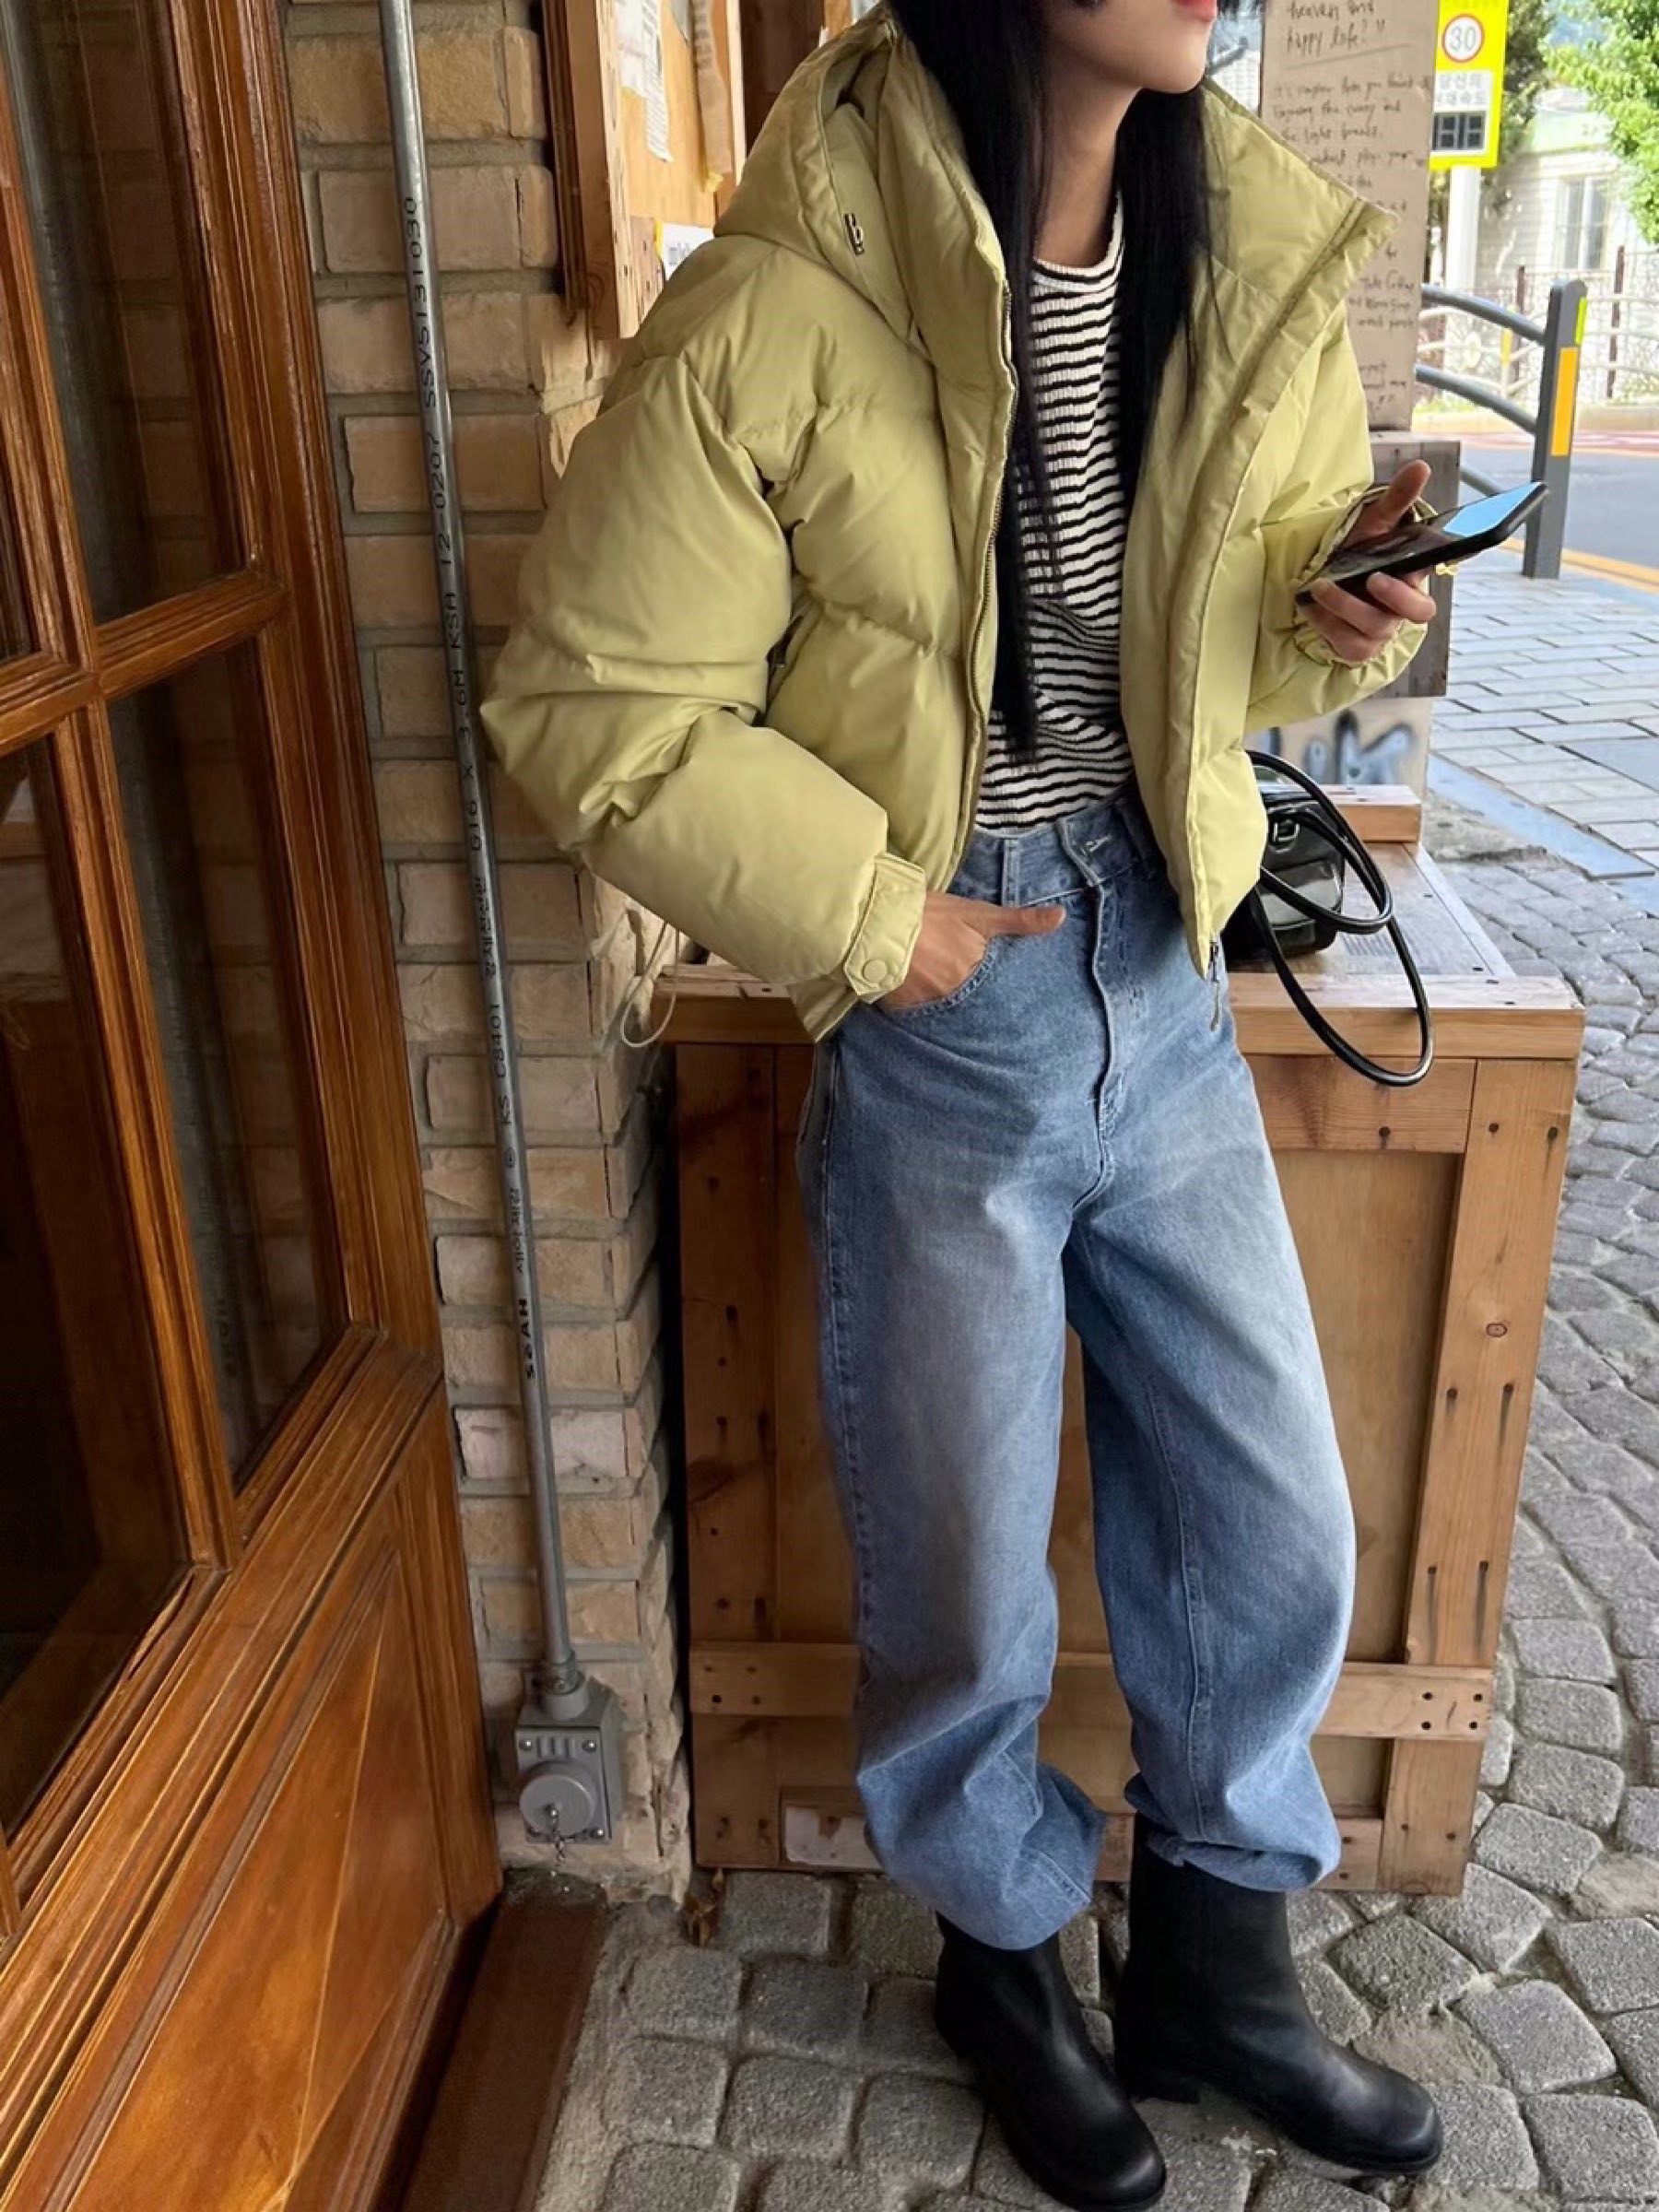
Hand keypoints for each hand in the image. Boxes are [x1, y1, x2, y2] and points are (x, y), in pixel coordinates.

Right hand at [880, 888, 1064, 1011]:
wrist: (878, 920)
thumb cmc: (932, 914)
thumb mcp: (979, 914)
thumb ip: (1019, 920)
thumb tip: (1061, 919)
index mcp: (975, 972)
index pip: (997, 996)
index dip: (1001, 999)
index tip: (1009, 1008)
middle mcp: (954, 995)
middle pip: (971, 1008)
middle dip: (974, 1006)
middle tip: (976, 1007)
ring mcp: (927, 1006)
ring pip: (945, 1015)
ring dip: (947, 1010)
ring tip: (945, 1003)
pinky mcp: (901, 1010)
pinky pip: (917, 1018)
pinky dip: (920, 1012)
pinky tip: (920, 1004)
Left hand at [1303, 459, 1438, 665]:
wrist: (1323, 582)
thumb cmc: (1357, 553)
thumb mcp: (1373, 524)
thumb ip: (1397, 499)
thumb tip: (1421, 467)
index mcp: (1414, 572)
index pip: (1442, 568)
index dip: (1452, 560)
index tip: (1447, 548)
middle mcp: (1403, 605)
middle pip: (1420, 611)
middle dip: (1397, 597)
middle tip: (1373, 578)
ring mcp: (1382, 629)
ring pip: (1375, 628)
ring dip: (1345, 607)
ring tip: (1319, 586)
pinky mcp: (1359, 647)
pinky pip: (1348, 644)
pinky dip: (1326, 625)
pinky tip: (1311, 607)